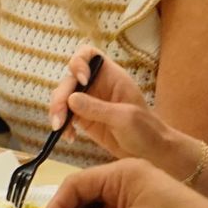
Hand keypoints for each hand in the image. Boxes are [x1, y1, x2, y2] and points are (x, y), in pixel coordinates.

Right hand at [47, 46, 190, 170]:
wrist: (150, 152)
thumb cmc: (146, 130)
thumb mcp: (124, 117)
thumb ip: (98, 108)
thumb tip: (71, 99)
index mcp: (111, 76)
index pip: (88, 55)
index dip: (80, 62)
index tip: (81, 79)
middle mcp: (96, 85)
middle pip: (70, 80)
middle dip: (61, 97)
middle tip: (60, 118)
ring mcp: (88, 102)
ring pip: (63, 98)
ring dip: (57, 112)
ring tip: (60, 129)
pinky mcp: (83, 119)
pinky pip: (65, 116)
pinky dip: (62, 126)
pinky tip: (69, 137)